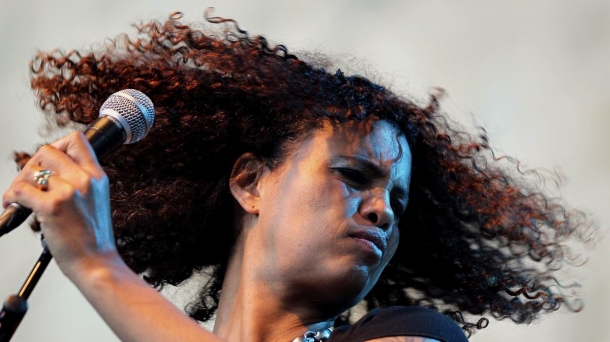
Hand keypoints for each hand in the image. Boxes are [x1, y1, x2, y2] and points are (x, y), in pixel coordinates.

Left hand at [2, 132, 117, 277]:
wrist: (97, 264)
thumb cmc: (94, 239)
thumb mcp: (96, 201)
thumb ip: (80, 182)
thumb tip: (50, 173)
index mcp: (97, 176)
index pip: (77, 140)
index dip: (57, 145)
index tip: (48, 163)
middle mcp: (85, 179)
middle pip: (47, 151)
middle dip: (31, 166)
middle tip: (28, 183)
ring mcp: (69, 192)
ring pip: (32, 169)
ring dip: (19, 183)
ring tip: (20, 199)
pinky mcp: (52, 207)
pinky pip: (20, 190)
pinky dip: (11, 197)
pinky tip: (13, 206)